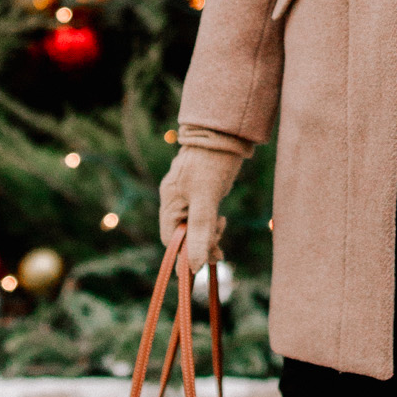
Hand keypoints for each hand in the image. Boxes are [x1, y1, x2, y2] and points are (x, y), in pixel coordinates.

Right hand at [158, 143, 243, 276]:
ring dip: (207, 234)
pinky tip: (221, 221)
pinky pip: (201, 214)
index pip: (170, 239)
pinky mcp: (200, 189)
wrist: (226, 131)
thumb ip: (200, 230)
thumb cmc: (213, 162)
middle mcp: (174, 199)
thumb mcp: (207, 198)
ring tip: (222, 229)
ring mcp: (187, 194)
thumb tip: (196, 265)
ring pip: (193, 224)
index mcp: (170, 201)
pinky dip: (210, 223)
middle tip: (220, 250)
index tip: (205, 261)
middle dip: (200, 244)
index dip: (186, 253)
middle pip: (182, 233)